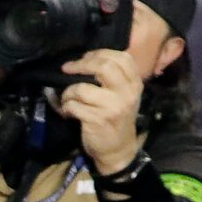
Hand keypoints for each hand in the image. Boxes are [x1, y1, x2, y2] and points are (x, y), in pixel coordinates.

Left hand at [56, 49, 144, 173]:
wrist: (118, 149)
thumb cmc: (117, 118)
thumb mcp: (124, 95)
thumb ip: (114, 77)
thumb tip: (87, 57)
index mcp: (135, 84)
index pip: (122, 58)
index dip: (100, 53)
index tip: (85, 57)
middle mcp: (127, 93)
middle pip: (104, 67)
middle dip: (81, 65)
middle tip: (67, 68)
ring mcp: (113, 107)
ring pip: (81, 88)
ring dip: (68, 92)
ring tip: (68, 98)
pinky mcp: (97, 120)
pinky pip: (73, 106)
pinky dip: (66, 107)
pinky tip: (69, 111)